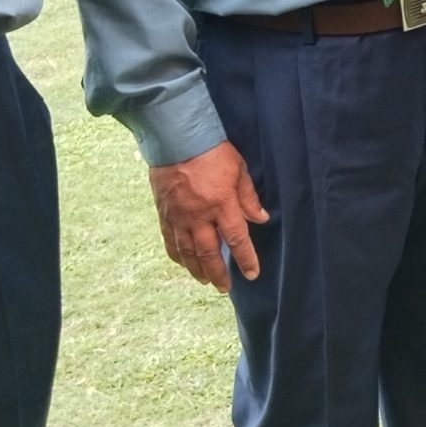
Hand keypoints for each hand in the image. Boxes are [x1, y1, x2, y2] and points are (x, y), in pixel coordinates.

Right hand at [147, 140, 268, 291]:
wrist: (176, 138)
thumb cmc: (212, 150)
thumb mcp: (239, 170)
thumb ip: (249, 197)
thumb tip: (260, 218)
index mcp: (222, 204)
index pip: (237, 239)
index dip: (245, 259)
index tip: (252, 274)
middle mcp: (199, 216)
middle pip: (209, 253)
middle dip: (218, 273)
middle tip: (225, 287)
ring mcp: (179, 216)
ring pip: (188, 252)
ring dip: (197, 269)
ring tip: (205, 280)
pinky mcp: (164, 213)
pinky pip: (169, 240)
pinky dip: (177, 255)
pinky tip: (183, 262)